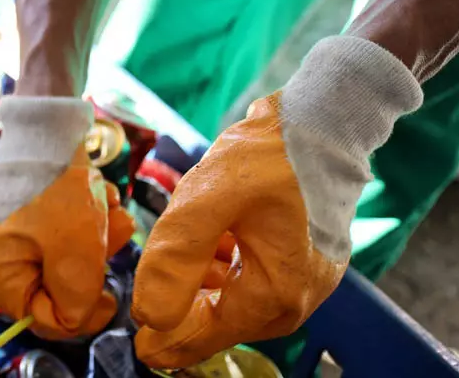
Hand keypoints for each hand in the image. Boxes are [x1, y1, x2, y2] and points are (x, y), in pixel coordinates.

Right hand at [0, 97, 133, 338]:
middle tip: (113, 242)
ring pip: (65, 246)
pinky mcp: (31, 195)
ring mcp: (13, 216)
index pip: (31, 313)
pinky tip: (101, 194)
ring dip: (96, 233)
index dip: (72, 317)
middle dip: (90, 261)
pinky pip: (64, 220)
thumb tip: (76, 317)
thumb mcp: (74, 251)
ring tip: (111, 210)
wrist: (52, 119)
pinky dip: (88, 212)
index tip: (107, 301)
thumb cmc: (57, 186)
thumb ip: (74, 297)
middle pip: (52, 277)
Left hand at [132, 36, 422, 367]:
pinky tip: (210, 238)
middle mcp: (296, 299)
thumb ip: (176, 258)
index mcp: (276, 293)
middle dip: (184, 303)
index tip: (134, 338)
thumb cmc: (273, 153)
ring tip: (186, 241)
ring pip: (233, 298)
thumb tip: (149, 315)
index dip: (164, 339)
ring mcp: (304, 280)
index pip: (206, 335)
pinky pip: (251, 278)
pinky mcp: (302, 260)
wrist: (324, 119)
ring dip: (201, 280)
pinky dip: (223, 266)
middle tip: (154, 274)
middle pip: (221, 320)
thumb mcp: (209, 197)